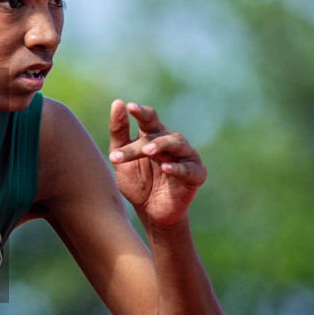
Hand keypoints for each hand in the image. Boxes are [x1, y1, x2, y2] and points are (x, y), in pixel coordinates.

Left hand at [107, 100, 206, 228]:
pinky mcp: (196, 174)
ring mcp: (185, 156)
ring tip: (147, 151)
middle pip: (158, 134)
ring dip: (161, 146)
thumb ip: (118, 134)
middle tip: (135, 145)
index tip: (128, 107)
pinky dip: (177, 168)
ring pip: (176, 145)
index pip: (148, 118)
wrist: (150, 212)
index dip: (140, 112)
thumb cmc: (137, 182)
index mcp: (153, 135)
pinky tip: (165, 168)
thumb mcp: (120, 159)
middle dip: (146, 139)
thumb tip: (117, 103)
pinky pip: (188, 169)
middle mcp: (171, 141)